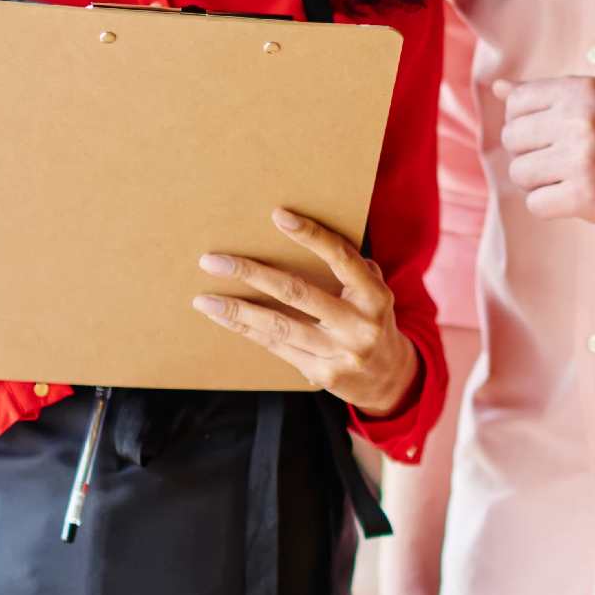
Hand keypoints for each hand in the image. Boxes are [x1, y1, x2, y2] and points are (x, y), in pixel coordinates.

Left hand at [194, 211, 420, 417]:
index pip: (341, 258)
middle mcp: (360, 324)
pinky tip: (222, 316)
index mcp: (374, 294)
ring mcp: (341, 352)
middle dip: (251, 273)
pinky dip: (246, 329)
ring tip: (204, 298)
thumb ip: (349, 267)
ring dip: (237, 309)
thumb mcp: (373, 291)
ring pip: (279, 326)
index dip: (310, 235)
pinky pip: (276, 347)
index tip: (278, 215)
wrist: (391, 379)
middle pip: (297, 293)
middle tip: (213, 260)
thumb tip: (303, 234)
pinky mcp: (322, 374)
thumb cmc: (371, 319)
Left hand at [497, 78, 594, 231]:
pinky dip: (551, 206)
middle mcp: (579, 118)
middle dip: (530, 154)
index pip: (516, 103)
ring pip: (520, 172)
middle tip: (563, 163)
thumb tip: (498, 87)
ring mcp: (582, 157)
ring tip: (571, 180)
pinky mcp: (585, 195)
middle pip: (513, 139)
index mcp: (582, 90)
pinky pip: (536, 203)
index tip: (550, 136)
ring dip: (539, 182)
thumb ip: (551, 95)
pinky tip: (577, 198)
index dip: (525, 124)